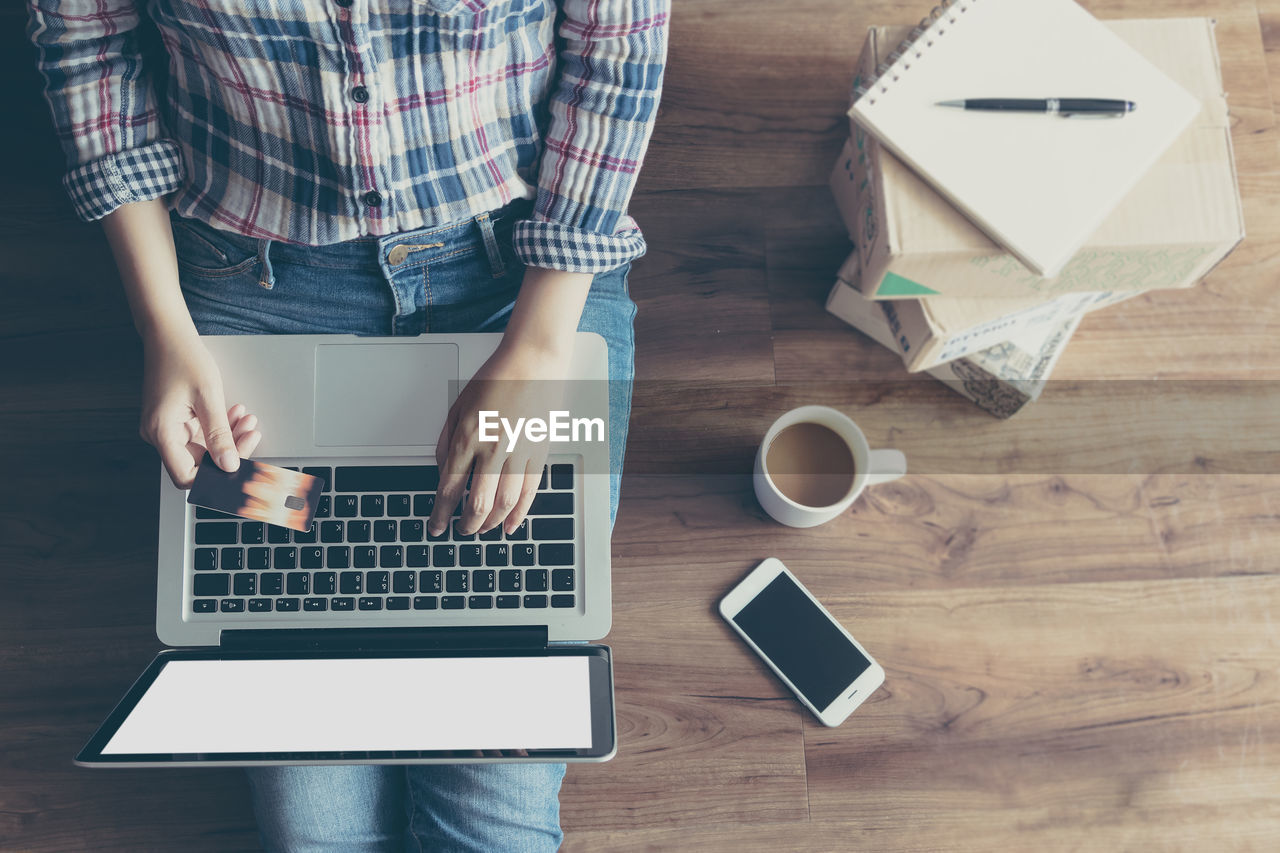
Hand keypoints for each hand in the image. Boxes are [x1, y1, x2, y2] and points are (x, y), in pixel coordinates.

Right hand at [140, 328, 260, 488]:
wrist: (169, 335)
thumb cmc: (183, 357)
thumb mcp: (208, 397)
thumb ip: (220, 435)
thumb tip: (229, 465)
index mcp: (162, 432)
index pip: (187, 476)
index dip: (214, 477)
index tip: (239, 465)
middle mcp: (159, 434)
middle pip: (198, 463)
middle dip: (229, 451)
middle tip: (251, 434)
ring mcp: (166, 428)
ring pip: (203, 448)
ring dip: (228, 437)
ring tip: (247, 420)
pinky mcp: (174, 420)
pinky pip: (200, 434)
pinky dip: (219, 427)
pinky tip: (235, 415)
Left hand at [427, 337, 571, 537]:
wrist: (533, 362)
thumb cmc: (495, 379)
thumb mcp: (457, 406)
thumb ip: (446, 442)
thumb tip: (442, 473)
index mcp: (468, 436)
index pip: (449, 487)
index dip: (440, 513)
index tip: (436, 526)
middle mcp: (493, 448)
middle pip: (477, 503)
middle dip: (466, 524)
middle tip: (460, 530)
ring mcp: (519, 453)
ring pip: (504, 503)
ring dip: (490, 523)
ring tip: (482, 528)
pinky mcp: (539, 453)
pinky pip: (530, 492)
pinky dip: (519, 514)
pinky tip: (509, 525)